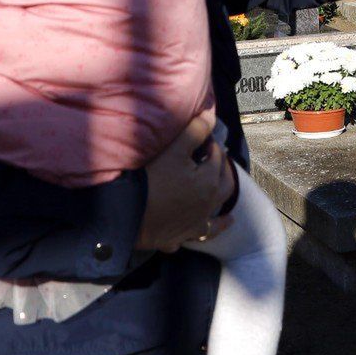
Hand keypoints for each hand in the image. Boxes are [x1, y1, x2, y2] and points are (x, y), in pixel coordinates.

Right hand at [137, 113, 235, 252]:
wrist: (127, 216)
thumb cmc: (151, 179)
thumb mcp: (174, 150)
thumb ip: (195, 131)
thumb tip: (211, 115)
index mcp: (210, 181)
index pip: (217, 157)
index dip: (212, 145)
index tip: (206, 139)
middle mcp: (208, 205)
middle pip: (225, 186)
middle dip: (223, 172)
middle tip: (218, 163)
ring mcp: (195, 224)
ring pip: (216, 217)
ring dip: (222, 209)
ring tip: (228, 211)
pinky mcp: (179, 238)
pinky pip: (198, 236)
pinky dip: (205, 232)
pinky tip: (204, 230)